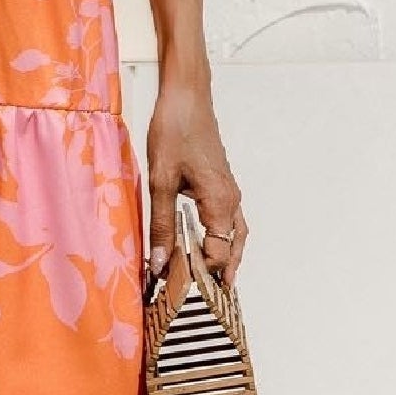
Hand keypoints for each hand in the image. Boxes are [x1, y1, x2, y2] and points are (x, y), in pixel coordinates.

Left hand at [146, 75, 246, 288]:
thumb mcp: (161, 180)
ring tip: (209, 280)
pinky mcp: (221, 182)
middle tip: (207, 300)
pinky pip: (228, 218)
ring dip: (224, 257)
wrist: (186, 94)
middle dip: (221, 274)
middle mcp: (231, 199)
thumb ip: (162, 225)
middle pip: (234, 248)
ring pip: (234, 233)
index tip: (181, 293)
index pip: (219, 255)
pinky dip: (221, 237)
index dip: (202, 277)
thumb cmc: (174, 129)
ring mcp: (229, 190)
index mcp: (220, 203)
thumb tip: (160, 264)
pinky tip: (204, 240)